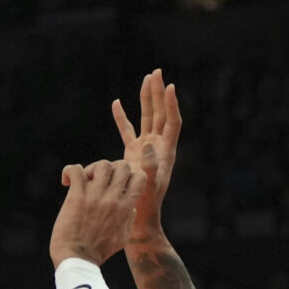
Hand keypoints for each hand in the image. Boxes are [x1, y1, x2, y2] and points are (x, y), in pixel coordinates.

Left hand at [48, 160, 139, 267]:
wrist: (78, 259)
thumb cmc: (99, 251)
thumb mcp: (123, 237)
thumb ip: (129, 219)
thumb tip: (130, 207)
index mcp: (127, 207)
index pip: (139, 176)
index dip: (129, 174)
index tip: (116, 184)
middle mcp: (113, 199)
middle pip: (121, 166)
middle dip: (111, 168)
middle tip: (98, 181)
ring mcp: (95, 196)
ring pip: (102, 165)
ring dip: (92, 168)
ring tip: (83, 181)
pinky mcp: (76, 197)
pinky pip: (75, 170)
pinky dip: (70, 171)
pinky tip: (66, 182)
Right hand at [110, 70, 179, 243]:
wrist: (139, 216)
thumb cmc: (146, 204)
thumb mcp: (149, 184)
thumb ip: (149, 165)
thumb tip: (147, 144)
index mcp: (166, 151)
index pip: (171, 121)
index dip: (171, 104)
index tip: (169, 86)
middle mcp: (158, 146)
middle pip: (159, 113)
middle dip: (158, 93)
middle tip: (157, 72)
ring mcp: (145, 148)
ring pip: (146, 117)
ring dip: (146, 99)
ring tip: (147, 78)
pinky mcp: (132, 153)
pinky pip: (127, 130)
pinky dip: (122, 117)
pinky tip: (117, 103)